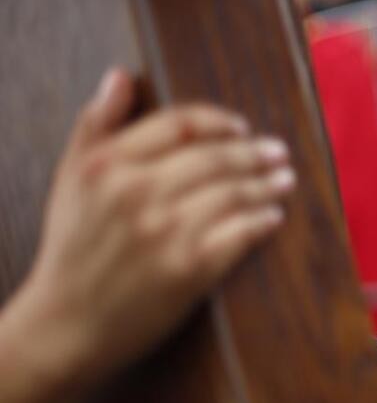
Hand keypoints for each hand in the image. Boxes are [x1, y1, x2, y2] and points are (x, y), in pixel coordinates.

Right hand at [14, 69, 294, 391]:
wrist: (64, 326)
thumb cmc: (72, 249)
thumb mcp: (70, 179)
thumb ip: (95, 124)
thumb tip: (120, 76)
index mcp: (108, 165)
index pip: (181, 124)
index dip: (220, 122)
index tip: (243, 126)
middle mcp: (137, 193)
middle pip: (215, 157)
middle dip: (255, 152)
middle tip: (278, 152)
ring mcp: (165, 232)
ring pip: (234, 193)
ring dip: (268, 184)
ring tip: (285, 180)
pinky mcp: (188, 269)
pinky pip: (240, 234)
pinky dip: (262, 222)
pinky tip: (273, 217)